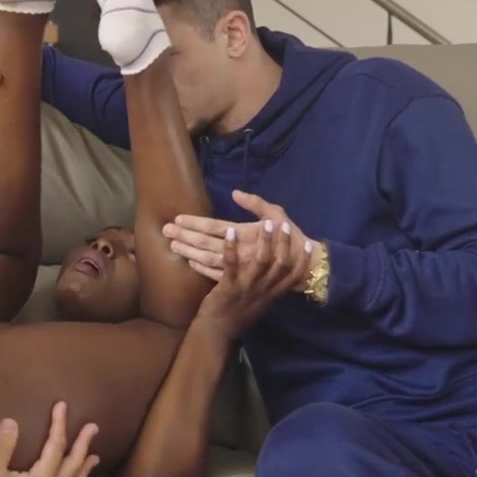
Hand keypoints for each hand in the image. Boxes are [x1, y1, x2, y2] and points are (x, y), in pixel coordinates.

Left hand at [165, 190, 318, 282]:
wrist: (308, 272)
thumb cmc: (293, 239)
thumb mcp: (279, 214)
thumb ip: (257, 203)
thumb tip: (235, 193)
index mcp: (251, 234)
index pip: (217, 227)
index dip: (196, 222)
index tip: (179, 217)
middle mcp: (243, 252)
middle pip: (208, 242)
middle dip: (187, 234)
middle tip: (168, 228)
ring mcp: (241, 270)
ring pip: (210, 258)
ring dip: (190, 250)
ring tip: (173, 242)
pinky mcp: (242, 283)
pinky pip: (219, 274)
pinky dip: (203, 267)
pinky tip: (190, 260)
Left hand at [197, 215, 313, 336]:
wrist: (218, 332)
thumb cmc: (238, 316)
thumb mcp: (260, 304)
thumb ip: (270, 290)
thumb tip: (277, 277)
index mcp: (272, 294)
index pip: (294, 277)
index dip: (303, 261)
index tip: (309, 245)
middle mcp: (263, 290)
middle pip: (281, 265)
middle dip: (285, 244)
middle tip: (285, 225)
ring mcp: (247, 288)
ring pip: (261, 262)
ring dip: (265, 241)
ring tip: (267, 223)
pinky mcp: (229, 286)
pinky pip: (231, 264)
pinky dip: (231, 247)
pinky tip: (230, 232)